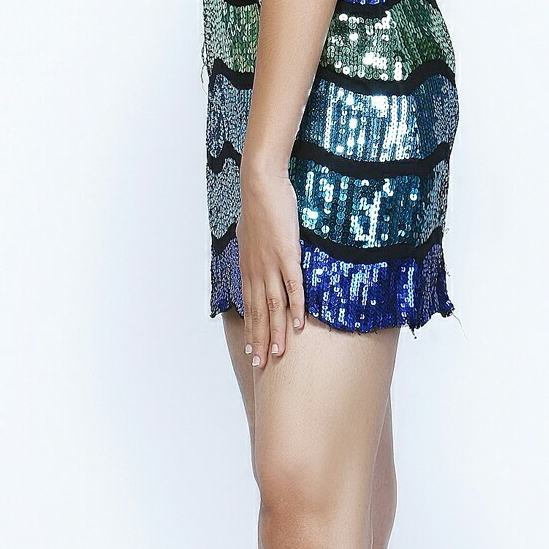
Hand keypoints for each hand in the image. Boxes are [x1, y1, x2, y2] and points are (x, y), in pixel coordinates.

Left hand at [237, 160, 304, 368]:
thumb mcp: (251, 233)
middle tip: (261, 365)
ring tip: (279, 355)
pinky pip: (293, 285)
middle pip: (258, 313)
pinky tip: (300, 324)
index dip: (251, 331)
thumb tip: (255, 255)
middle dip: (260, 341)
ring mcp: (271, 264)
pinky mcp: (287, 254)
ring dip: (276, 332)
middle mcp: (256, 271)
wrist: (260, 184)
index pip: (249, 307)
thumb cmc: (258, 205)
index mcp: (248, 268)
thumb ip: (254, 250)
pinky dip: (296, 306)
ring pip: (273, 306)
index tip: (251, 351)